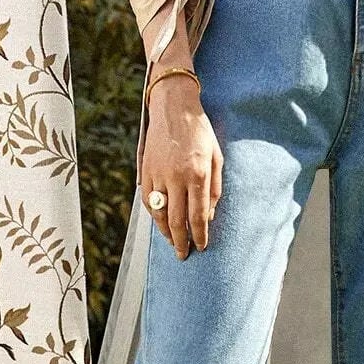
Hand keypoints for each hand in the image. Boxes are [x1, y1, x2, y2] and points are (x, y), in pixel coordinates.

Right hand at [141, 75, 222, 259]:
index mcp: (198, 173)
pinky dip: (154, 214)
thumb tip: (210, 215)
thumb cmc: (200, 131)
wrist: (173, 107)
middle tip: (184, 255)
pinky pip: (149, 200)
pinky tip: (160, 222)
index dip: (199, 235)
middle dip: (181, 241)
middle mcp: (177, 177)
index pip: (198, 215)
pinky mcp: (146, 170)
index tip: (201, 246)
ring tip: (172, 242)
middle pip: (177, 220)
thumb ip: (215, 188)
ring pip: (159, 213)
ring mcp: (158, 174)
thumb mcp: (217, 157)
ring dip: (165, 232)